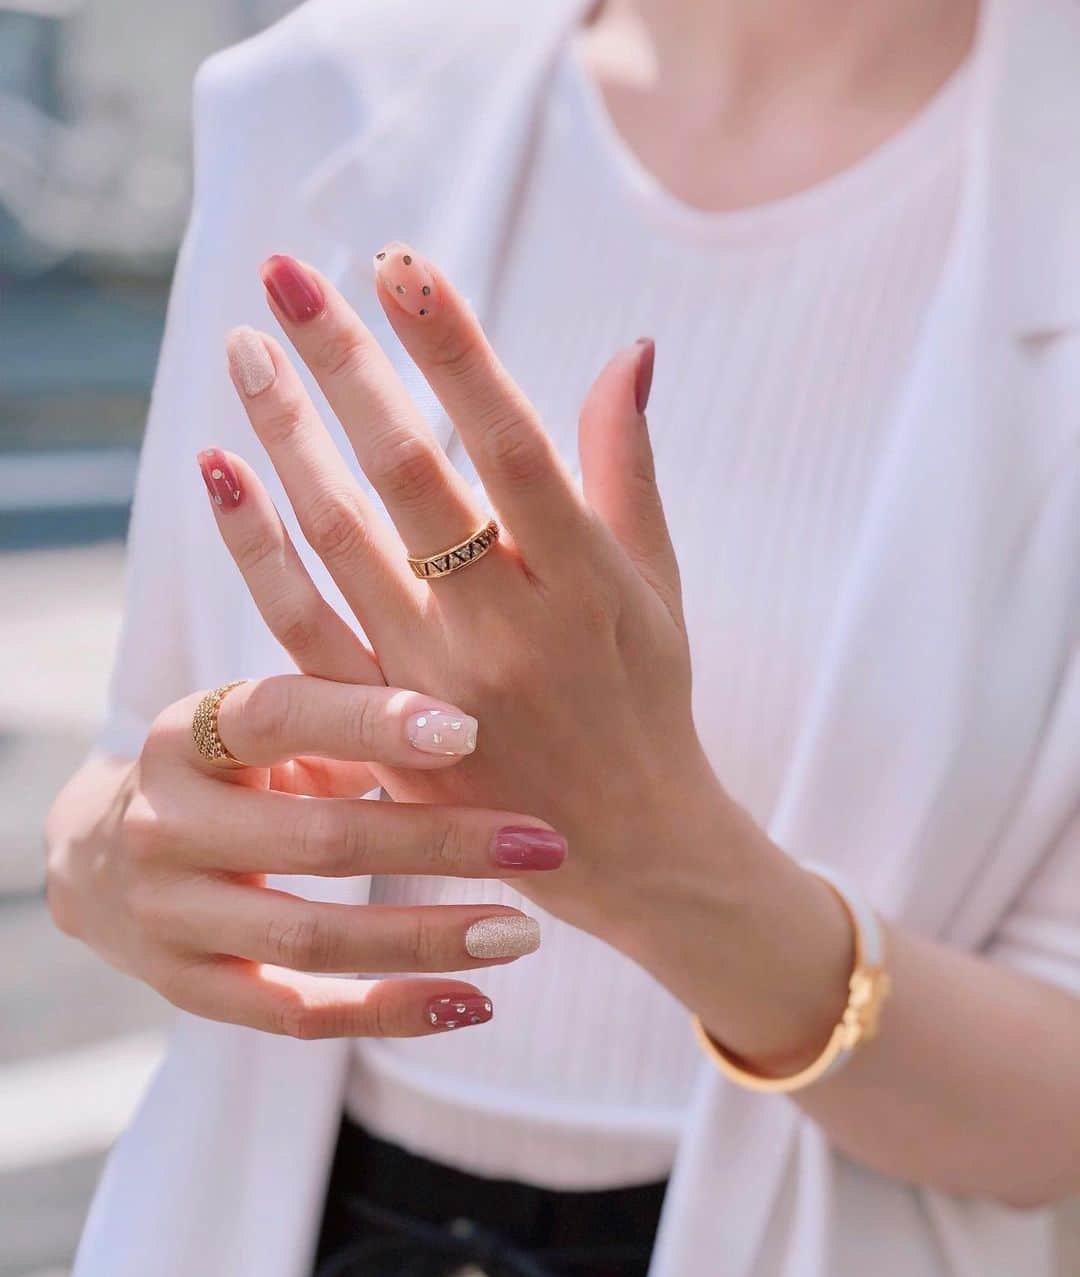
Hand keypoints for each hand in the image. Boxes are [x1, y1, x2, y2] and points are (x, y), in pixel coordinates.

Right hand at [44, 672, 562, 1038]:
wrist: (96, 855)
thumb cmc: (224, 771)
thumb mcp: (258, 725)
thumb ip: (343, 715)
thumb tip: (476, 715)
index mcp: (188, 734)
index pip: (278, 717)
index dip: (371, 722)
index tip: (468, 731)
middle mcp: (168, 824)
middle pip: (317, 840)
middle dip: (441, 841)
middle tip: (541, 843)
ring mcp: (170, 916)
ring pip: (312, 938)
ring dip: (428, 938)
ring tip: (522, 933)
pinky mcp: (188, 989)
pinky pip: (298, 1013)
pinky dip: (390, 1012)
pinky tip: (472, 1002)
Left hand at [205, 246, 739, 943]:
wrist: (625, 845)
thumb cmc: (647, 699)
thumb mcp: (658, 585)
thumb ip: (629, 467)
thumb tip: (630, 347)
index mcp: (588, 585)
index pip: (515, 447)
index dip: (456, 353)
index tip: (401, 264)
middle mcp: (509, 631)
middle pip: (412, 479)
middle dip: (346, 367)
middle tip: (288, 272)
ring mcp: (435, 683)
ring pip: (343, 539)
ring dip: (287, 435)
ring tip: (245, 347)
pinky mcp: (382, 726)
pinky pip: (302, 626)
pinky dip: (256, 547)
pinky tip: (220, 469)